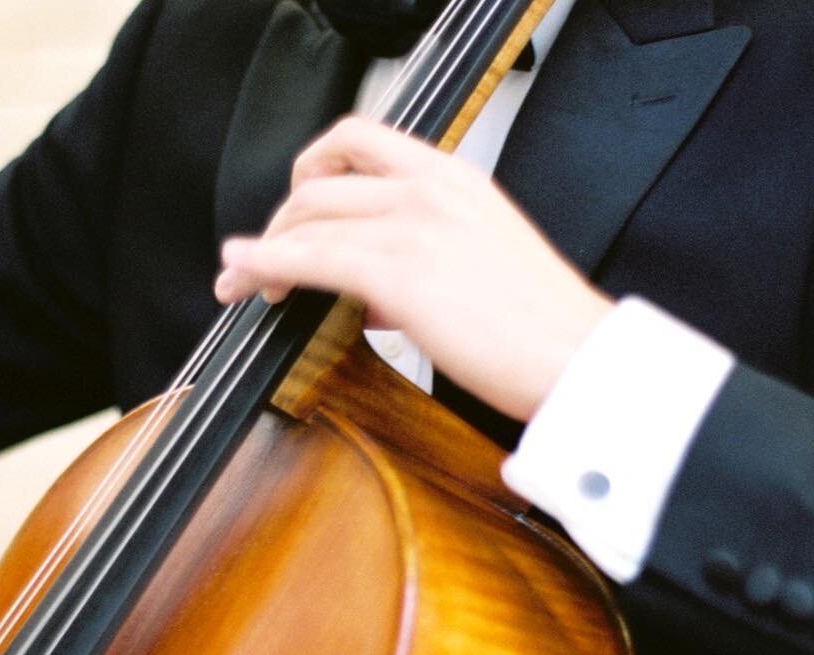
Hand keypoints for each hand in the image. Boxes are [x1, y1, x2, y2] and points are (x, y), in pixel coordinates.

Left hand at [215, 116, 613, 422]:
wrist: (574, 355)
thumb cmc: (538, 325)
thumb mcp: (482, 260)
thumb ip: (426, 257)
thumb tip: (378, 290)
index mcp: (454, 177)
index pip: (361, 141)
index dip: (312, 170)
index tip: (296, 208)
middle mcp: (430, 188)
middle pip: (322, 180)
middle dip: (278, 220)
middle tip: (261, 261)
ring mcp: (412, 226)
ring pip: (308, 219)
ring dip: (261, 251)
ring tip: (239, 283)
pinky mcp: (398, 273)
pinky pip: (311, 259)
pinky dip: (263, 263)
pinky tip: (242, 273)